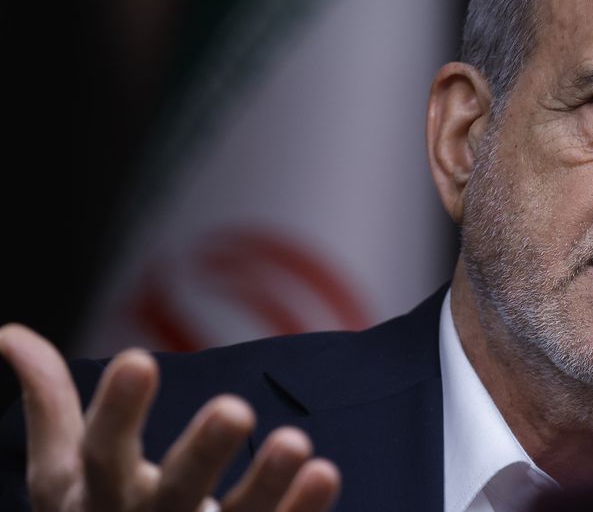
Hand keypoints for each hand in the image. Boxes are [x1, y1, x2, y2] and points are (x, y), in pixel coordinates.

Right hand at [0, 324, 340, 510]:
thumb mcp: (62, 473)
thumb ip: (49, 404)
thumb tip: (10, 334)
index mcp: (96, 498)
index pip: (102, 453)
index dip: (117, 410)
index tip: (138, 357)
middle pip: (176, 492)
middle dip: (203, 453)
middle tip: (236, 407)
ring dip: (267, 484)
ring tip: (297, 440)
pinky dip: (301, 510)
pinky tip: (325, 473)